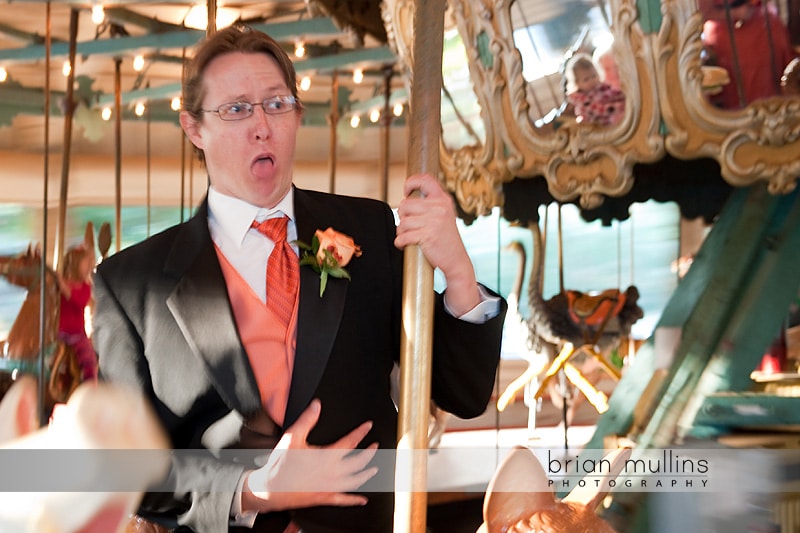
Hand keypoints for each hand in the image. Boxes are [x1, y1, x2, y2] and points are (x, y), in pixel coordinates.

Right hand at [242, 399, 377, 513]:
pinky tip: (363, 500)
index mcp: (327, 456)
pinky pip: (344, 500)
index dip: (361, 432)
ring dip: (367, 474)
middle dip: (369, 453)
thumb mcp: (293, 437)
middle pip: (358, 462)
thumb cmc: (281, 465)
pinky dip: (355, 500)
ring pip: (355, 481)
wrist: (270, 488)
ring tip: (374, 468)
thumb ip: (307, 419)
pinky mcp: (324, 497)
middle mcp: (333, 473)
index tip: (368, 426)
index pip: (350, 441)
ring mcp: (330, 487)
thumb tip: (317, 405)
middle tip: (375, 446)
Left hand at [395, 173, 479, 314]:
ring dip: (401, 231)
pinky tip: (405, 244)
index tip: (406, 191)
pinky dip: (400, 242)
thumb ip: (430, 205)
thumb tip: (405, 200)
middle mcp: (439, 208)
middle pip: (405, 204)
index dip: (411, 182)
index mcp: (443, 200)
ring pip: (402, 222)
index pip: (425, 180)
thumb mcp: (444, 216)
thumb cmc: (446, 239)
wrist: (456, 260)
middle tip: (410, 225)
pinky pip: (403, 236)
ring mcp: (434, 221)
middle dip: (403, 216)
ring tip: (409, 236)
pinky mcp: (427, 235)